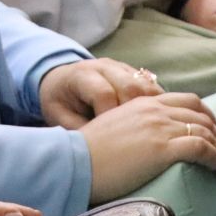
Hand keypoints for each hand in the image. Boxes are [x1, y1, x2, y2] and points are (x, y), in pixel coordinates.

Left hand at [39, 57, 162, 128]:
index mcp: (83, 75)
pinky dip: (158, 105)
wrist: (62, 80)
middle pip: (131, 86)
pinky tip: (156, 124)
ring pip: (147, 86)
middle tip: (134, 138)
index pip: (103, 93)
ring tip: (149, 133)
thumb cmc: (60, 102)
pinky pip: (153, 87)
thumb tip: (96, 149)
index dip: (109, 117)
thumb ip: (76, 129)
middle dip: (135, 114)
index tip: (110, 138)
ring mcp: (122, 68)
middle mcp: (105, 66)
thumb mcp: (57, 116)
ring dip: (153, 110)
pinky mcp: (135, 73)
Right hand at [83, 93, 215, 201]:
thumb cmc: (88, 155)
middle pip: (202, 115)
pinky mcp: (163, 148)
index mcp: (143, 103)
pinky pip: (203, 149)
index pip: (187, 102)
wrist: (74, 162)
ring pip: (207, 132)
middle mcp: (155, 110)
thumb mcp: (114, 131)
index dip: (208, 118)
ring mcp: (160, 127)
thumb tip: (146, 149)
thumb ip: (134, 130)